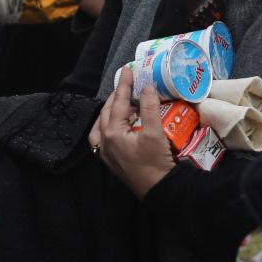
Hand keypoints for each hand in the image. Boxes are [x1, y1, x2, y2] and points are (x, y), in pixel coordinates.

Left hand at [97, 68, 174, 199]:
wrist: (159, 191)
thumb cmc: (156, 163)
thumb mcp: (155, 133)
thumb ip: (150, 108)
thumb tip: (148, 87)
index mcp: (112, 133)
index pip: (119, 103)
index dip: (125, 85)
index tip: (128, 70)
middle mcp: (105, 142)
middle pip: (107, 112)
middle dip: (117, 97)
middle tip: (127, 83)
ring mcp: (107, 152)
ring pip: (102, 125)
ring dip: (111, 111)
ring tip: (121, 101)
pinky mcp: (113, 160)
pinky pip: (104, 137)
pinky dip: (110, 125)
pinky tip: (119, 124)